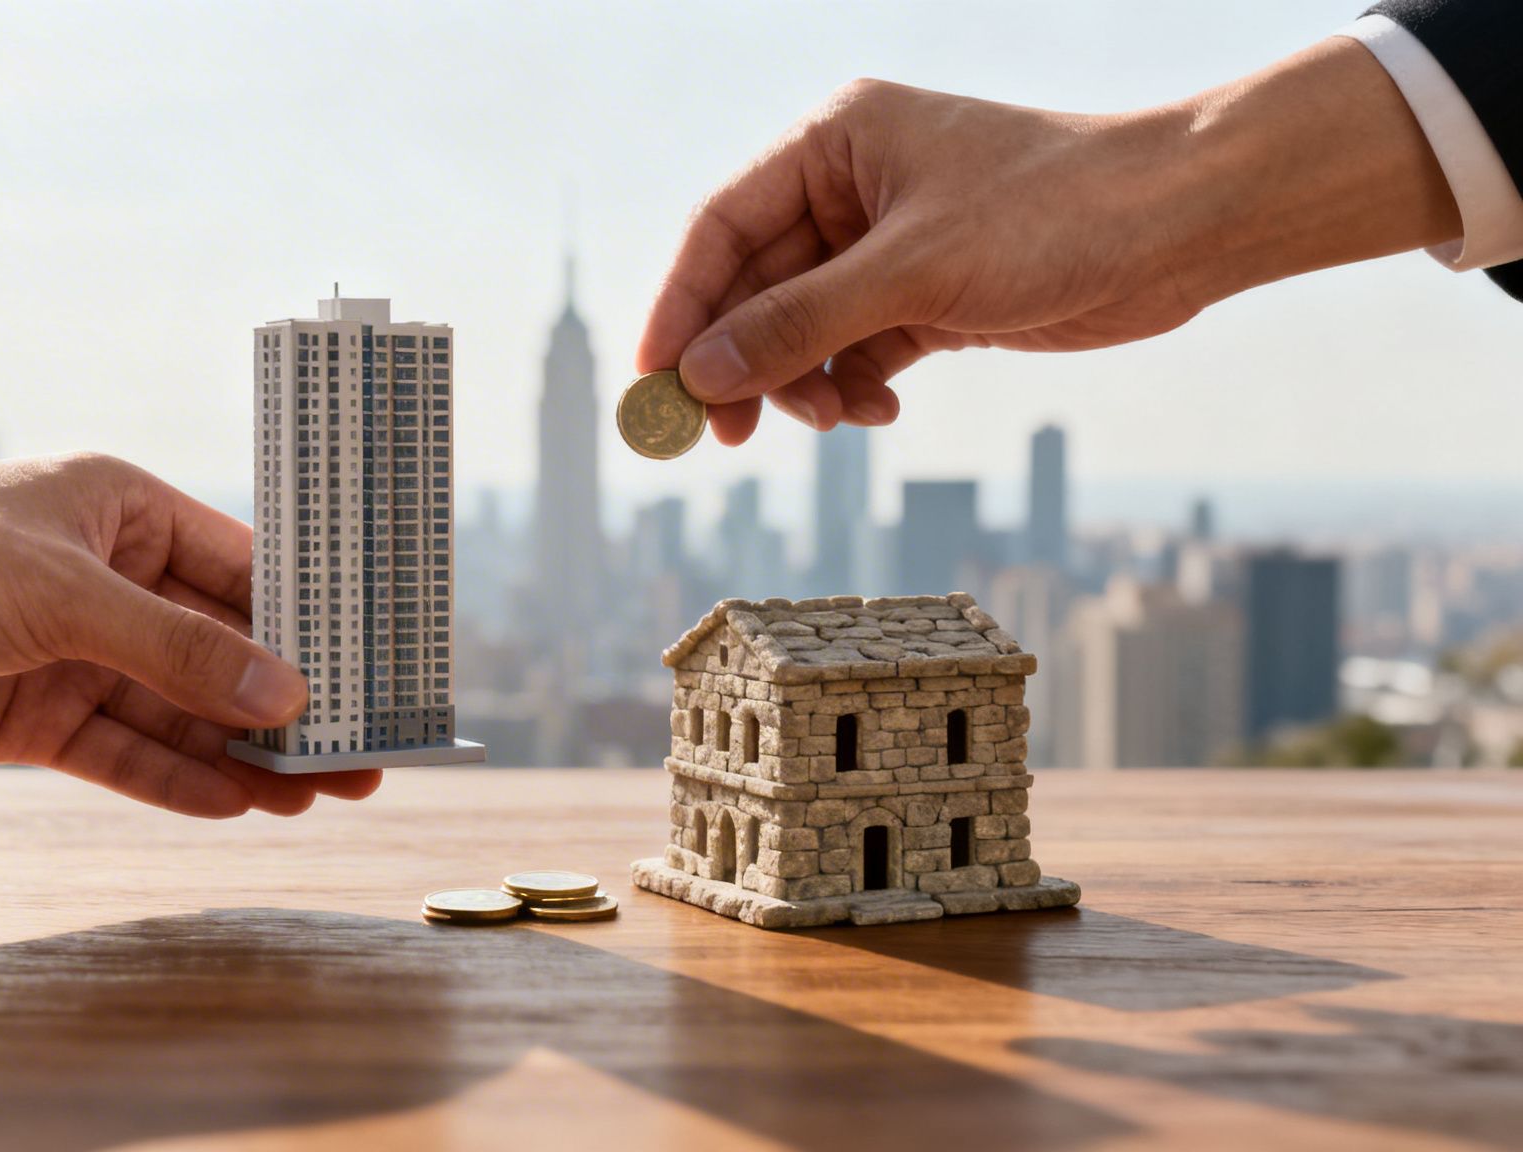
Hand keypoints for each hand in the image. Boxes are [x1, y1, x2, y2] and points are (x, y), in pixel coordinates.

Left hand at [0, 400, 379, 817]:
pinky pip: (126, 754)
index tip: (379, 672)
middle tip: (368, 759)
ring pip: (184, 713)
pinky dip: (178, 780)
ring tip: (322, 797)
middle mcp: (113, 585)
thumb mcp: (60, 594)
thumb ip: (174, 650)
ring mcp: (77, 654)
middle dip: (294, 707)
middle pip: (226, 654)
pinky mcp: (37, 716)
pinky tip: (239, 808)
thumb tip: (284, 696)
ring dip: (248, 755)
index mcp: (131, 515)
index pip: (250, 574)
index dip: (318, 626)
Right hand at [639, 37, 1462, 444]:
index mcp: (835, 143)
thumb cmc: (1055, 211)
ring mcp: (891, 245)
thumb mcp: (913, 272)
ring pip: (805, 328)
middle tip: (717, 436)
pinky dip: (856, 386)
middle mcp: (853, 189)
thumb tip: (702, 375)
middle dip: (742, 361)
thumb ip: (800, 324)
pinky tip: (880, 409)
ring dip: (805, 383)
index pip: (722, 229)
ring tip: (833, 419)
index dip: (679, 307)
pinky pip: (857, 350)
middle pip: (757, 286)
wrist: (1181, 227)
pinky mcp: (930, 295)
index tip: (652, 382)